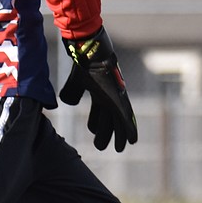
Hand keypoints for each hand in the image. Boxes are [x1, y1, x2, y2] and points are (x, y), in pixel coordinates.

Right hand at [59, 27, 137, 151]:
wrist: (93, 53)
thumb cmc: (84, 63)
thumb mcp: (75, 82)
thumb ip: (71, 93)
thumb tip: (69, 104)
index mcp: (99, 92)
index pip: (98, 112)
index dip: (95, 123)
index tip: (92, 132)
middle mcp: (109, 96)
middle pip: (109, 119)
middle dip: (106, 133)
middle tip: (101, 146)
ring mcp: (116, 98)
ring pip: (119, 122)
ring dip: (119, 137)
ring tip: (119, 150)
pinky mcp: (120, 99)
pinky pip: (127, 118)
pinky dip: (130, 130)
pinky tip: (132, 141)